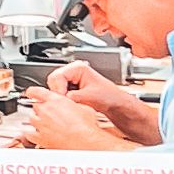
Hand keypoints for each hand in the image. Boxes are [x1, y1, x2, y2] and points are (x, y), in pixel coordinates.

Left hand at [24, 89, 126, 150]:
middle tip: (51, 115)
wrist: (86, 142)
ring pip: (32, 119)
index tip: (32, 94)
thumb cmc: (86, 127)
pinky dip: (33, 134)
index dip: (33, 92)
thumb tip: (72, 105)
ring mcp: (41, 125)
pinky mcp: (40, 138)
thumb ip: (72, 104)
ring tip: (47, 125)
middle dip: (41, 109)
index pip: (36, 92)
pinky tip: (40, 135)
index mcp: (55, 101)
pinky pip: (30, 134)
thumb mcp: (83, 107)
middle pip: (35, 106)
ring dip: (37, 121)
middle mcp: (45, 111)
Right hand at [37, 63, 163, 148]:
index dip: (58, 90)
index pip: (56, 76)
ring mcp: (73, 81)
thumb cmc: (111, 98)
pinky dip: (65, 102)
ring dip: (62, 99)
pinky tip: (74, 105)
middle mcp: (74, 72)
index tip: (63, 99)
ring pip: (56, 90)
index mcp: (78, 67)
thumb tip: (59, 100)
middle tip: (67, 103)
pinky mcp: (73, 90)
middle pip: (54, 82)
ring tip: (74, 104)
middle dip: (59, 94)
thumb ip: (71, 97)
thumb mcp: (89, 97)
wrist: (119, 106)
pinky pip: (61, 96)